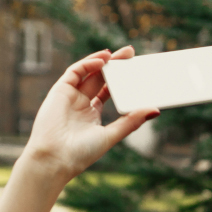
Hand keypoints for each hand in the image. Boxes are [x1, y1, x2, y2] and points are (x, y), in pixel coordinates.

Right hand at [21, 46, 158, 181]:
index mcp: (91, 115)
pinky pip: (74, 72)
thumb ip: (131, 121)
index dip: (120, 81)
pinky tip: (103, 59)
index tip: (135, 71)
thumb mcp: (112, 134)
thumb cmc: (82, 152)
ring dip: (103, 61)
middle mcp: (80, 104)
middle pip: (100, 79)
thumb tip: (155, 110)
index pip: (107, 92)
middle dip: (115, 66)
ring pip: (88, 73)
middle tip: (130, 53)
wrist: (56, 158)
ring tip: (120, 53)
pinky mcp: (60, 91)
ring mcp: (69, 96)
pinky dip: (88, 64)